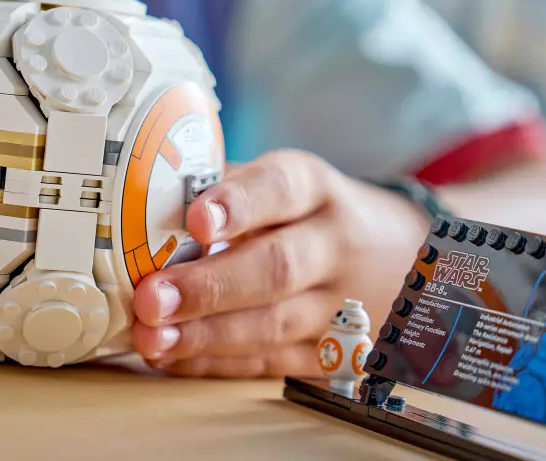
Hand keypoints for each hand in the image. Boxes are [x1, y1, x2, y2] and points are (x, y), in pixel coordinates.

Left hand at [130, 149, 428, 376]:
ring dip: (205, 334)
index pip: (280, 189)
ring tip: (151, 336)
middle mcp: (333, 245)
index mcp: (315, 190)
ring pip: (273, 324)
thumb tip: (144, 196)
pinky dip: (215, 363)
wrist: (401, 259)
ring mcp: (339, 306)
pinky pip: (269, 362)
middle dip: (209, 286)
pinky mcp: (331, 354)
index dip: (238, 204)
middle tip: (152, 297)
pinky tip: (172, 357)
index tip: (197, 219)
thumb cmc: (310, 214)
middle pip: (277, 267)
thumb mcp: (283, 182)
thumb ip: (223, 186)